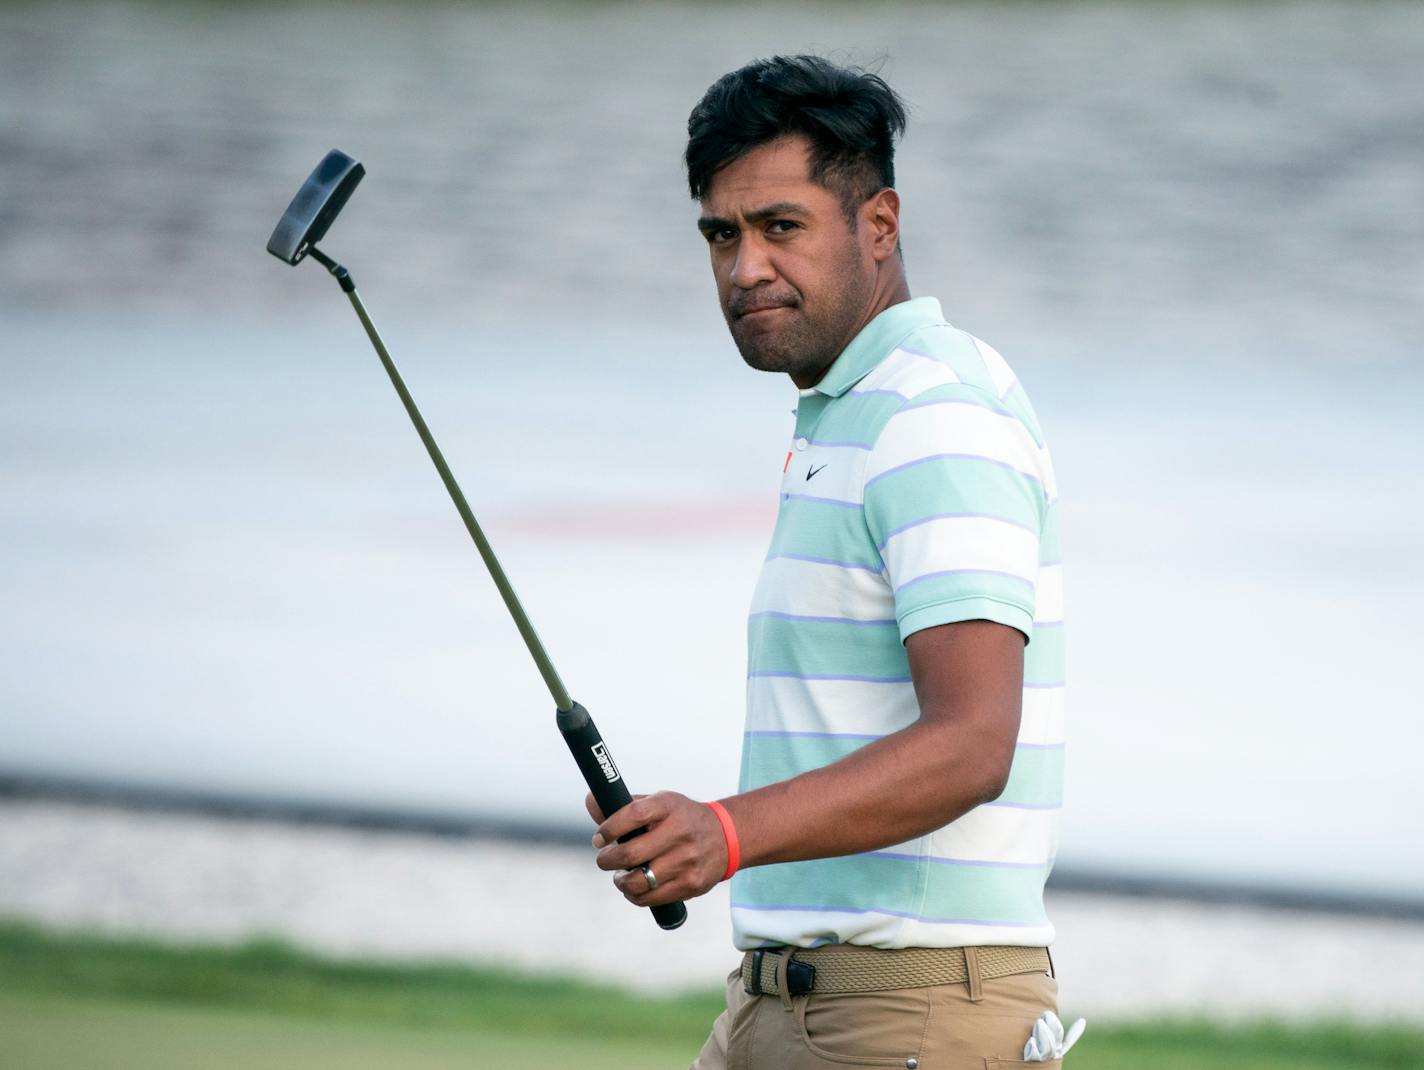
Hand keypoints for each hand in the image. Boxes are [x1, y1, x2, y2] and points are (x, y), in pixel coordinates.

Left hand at [588, 791, 728, 907]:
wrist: (727, 837)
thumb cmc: (682, 819)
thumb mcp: (659, 803)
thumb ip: (625, 806)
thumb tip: (591, 801)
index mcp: (669, 807)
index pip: (633, 815)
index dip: (609, 828)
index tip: (599, 838)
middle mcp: (680, 832)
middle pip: (631, 854)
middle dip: (607, 860)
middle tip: (604, 859)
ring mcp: (687, 861)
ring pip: (638, 882)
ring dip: (621, 881)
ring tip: (621, 876)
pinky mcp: (691, 884)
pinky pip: (651, 898)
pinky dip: (635, 895)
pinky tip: (635, 887)